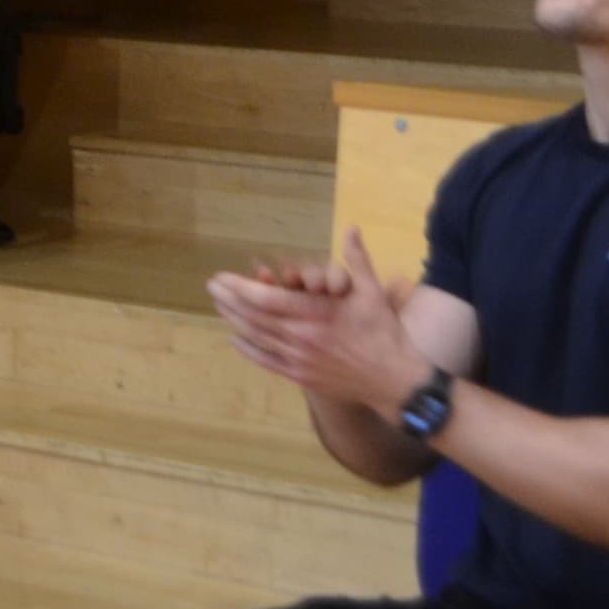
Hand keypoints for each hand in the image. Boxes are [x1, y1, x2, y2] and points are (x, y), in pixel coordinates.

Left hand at [209, 231, 430, 414]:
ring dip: (234, 320)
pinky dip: (247, 348)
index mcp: (315, 314)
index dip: (239, 288)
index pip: (264, 299)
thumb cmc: (384, 333)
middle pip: (253, 317)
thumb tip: (351, 227)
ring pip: (257, 337)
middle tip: (212, 287)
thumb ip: (357, 259)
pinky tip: (235, 338)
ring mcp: (299, 360)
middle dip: (229, 300)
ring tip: (219, 306)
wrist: (396, 381)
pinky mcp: (301, 376)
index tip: (221, 278)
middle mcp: (300, 337)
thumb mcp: (373, 292)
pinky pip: (266, 360)